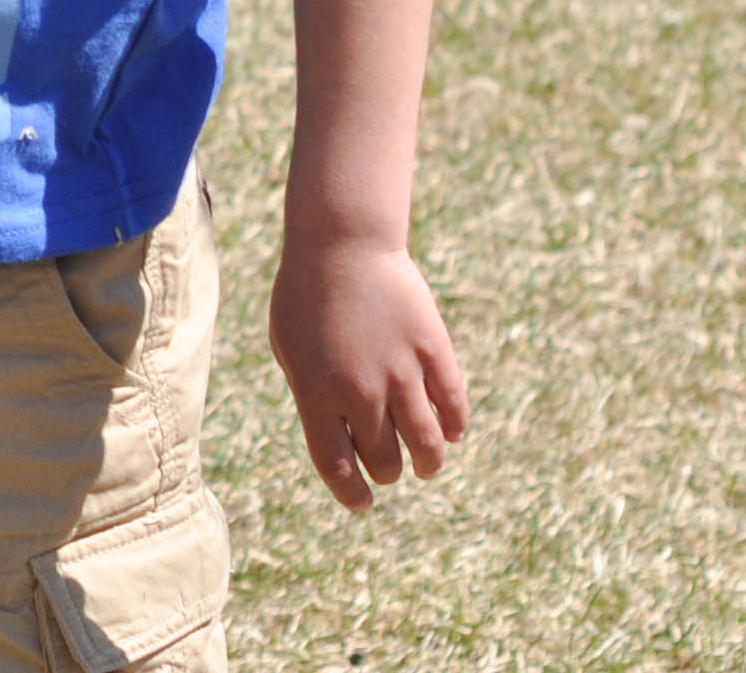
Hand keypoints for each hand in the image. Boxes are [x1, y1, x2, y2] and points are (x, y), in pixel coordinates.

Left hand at [265, 228, 467, 508]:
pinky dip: (454, 427)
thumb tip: (340, 442)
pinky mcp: (433, 353)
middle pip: (384, 459)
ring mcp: (401, 373)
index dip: (352, 494)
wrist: (342, 243)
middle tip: (389, 467)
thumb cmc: (306, 297)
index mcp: (316, 395)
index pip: (337, 468)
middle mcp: (360, 392)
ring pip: (428, 445)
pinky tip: (450, 431)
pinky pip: (454, 408)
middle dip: (387, 470)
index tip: (362, 503)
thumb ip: (313, 399)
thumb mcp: (291, 351)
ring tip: (425, 464)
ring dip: (428, 463)